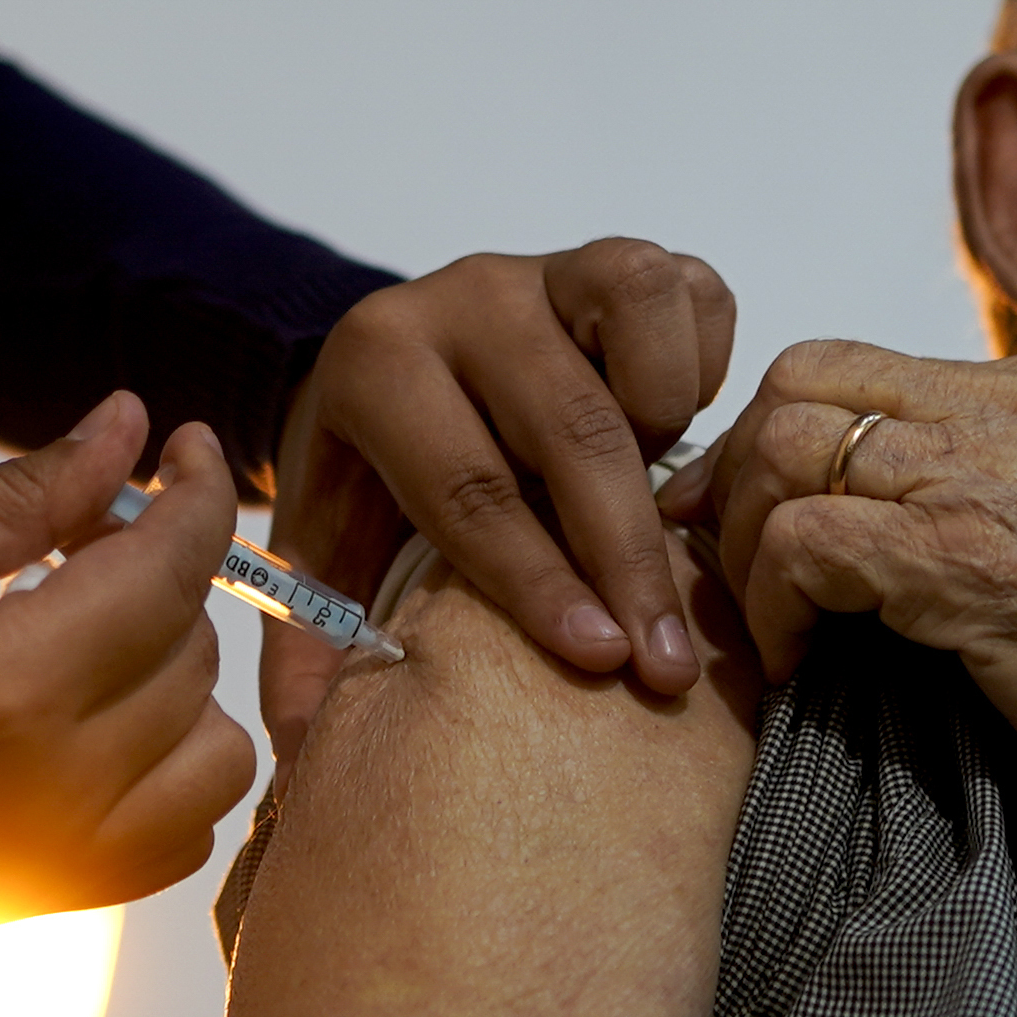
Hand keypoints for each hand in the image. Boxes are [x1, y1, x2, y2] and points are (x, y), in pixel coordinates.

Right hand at [0, 395, 262, 947]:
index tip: (184, 443)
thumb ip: (17, 491)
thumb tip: (128, 427)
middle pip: (192, 655)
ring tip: (85, 638)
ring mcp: (51, 863)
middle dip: (156, 576)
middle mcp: (49, 790)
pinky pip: (178, 842)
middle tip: (70, 539)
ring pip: (213, 757)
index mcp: (3, 687)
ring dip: (177, 683)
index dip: (199, 491)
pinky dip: (170, 777)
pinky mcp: (35, 904)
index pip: (172, 570)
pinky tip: (97, 724)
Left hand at [271, 241, 739, 694]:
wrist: (387, 364)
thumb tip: (317, 755)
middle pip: (570, 426)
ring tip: (667, 507)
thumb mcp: (324, 552)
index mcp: (376, 366)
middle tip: (665, 662)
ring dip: (667, 418)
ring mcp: (545, 269)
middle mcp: (463, 299)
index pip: (468, 486)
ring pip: (639, 306)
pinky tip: (677, 444)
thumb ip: (311, 647)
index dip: (537, 581)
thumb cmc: (369, 478)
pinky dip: (705, 367)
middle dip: (626, 555)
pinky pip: (694, 292)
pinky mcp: (612, 261)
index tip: (599, 659)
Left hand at [671, 339, 1016, 846]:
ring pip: (787, 446)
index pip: (855, 365)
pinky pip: (806, 541)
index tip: (752, 514)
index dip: (778, 435)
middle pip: (801, 379)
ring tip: (771, 621)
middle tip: (728, 558)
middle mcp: (1009, 409)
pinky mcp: (962, 555)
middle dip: (740, 469)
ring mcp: (986, 475)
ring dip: (750, 541)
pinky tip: (798, 660)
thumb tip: (878, 504)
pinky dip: (774, 602)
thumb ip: (996, 484)